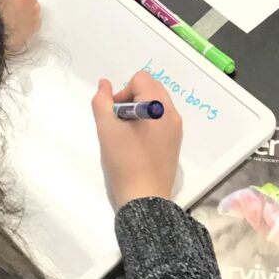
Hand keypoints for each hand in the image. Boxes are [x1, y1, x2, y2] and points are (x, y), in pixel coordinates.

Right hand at [92, 70, 182, 209]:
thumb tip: (104, 84)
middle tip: (119, 123)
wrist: (144, 199)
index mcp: (159, 108)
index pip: (141, 79)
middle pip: (150, 88)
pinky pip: (160, 120)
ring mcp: (176, 130)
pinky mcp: (174, 142)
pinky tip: (135, 144)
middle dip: (131, 99)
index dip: (123, 92)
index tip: (116, 115)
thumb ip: (102, 101)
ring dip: (137, 111)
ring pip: (155, 104)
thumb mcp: (106, 129)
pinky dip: (146, 123)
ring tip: (126, 135)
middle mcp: (173, 115)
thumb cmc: (124, 162)